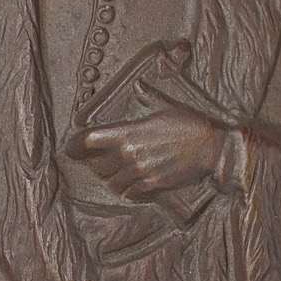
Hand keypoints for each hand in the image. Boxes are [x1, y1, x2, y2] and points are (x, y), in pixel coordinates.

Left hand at [72, 101, 226, 200]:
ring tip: (116, 175)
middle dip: (95, 164)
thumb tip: (140, 88)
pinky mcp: (152, 185)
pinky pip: (130, 193)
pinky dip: (128, 191)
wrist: (210, 147)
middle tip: (96, 162)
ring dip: (112, 179)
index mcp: (129, 131)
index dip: (75, 145)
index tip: (71, 148)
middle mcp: (130, 153)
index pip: (89, 140)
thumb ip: (147, 99)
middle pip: (98, 165)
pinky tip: (131, 186)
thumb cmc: (189, 125)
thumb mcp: (165, 107)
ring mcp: (140, 171)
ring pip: (112, 183)